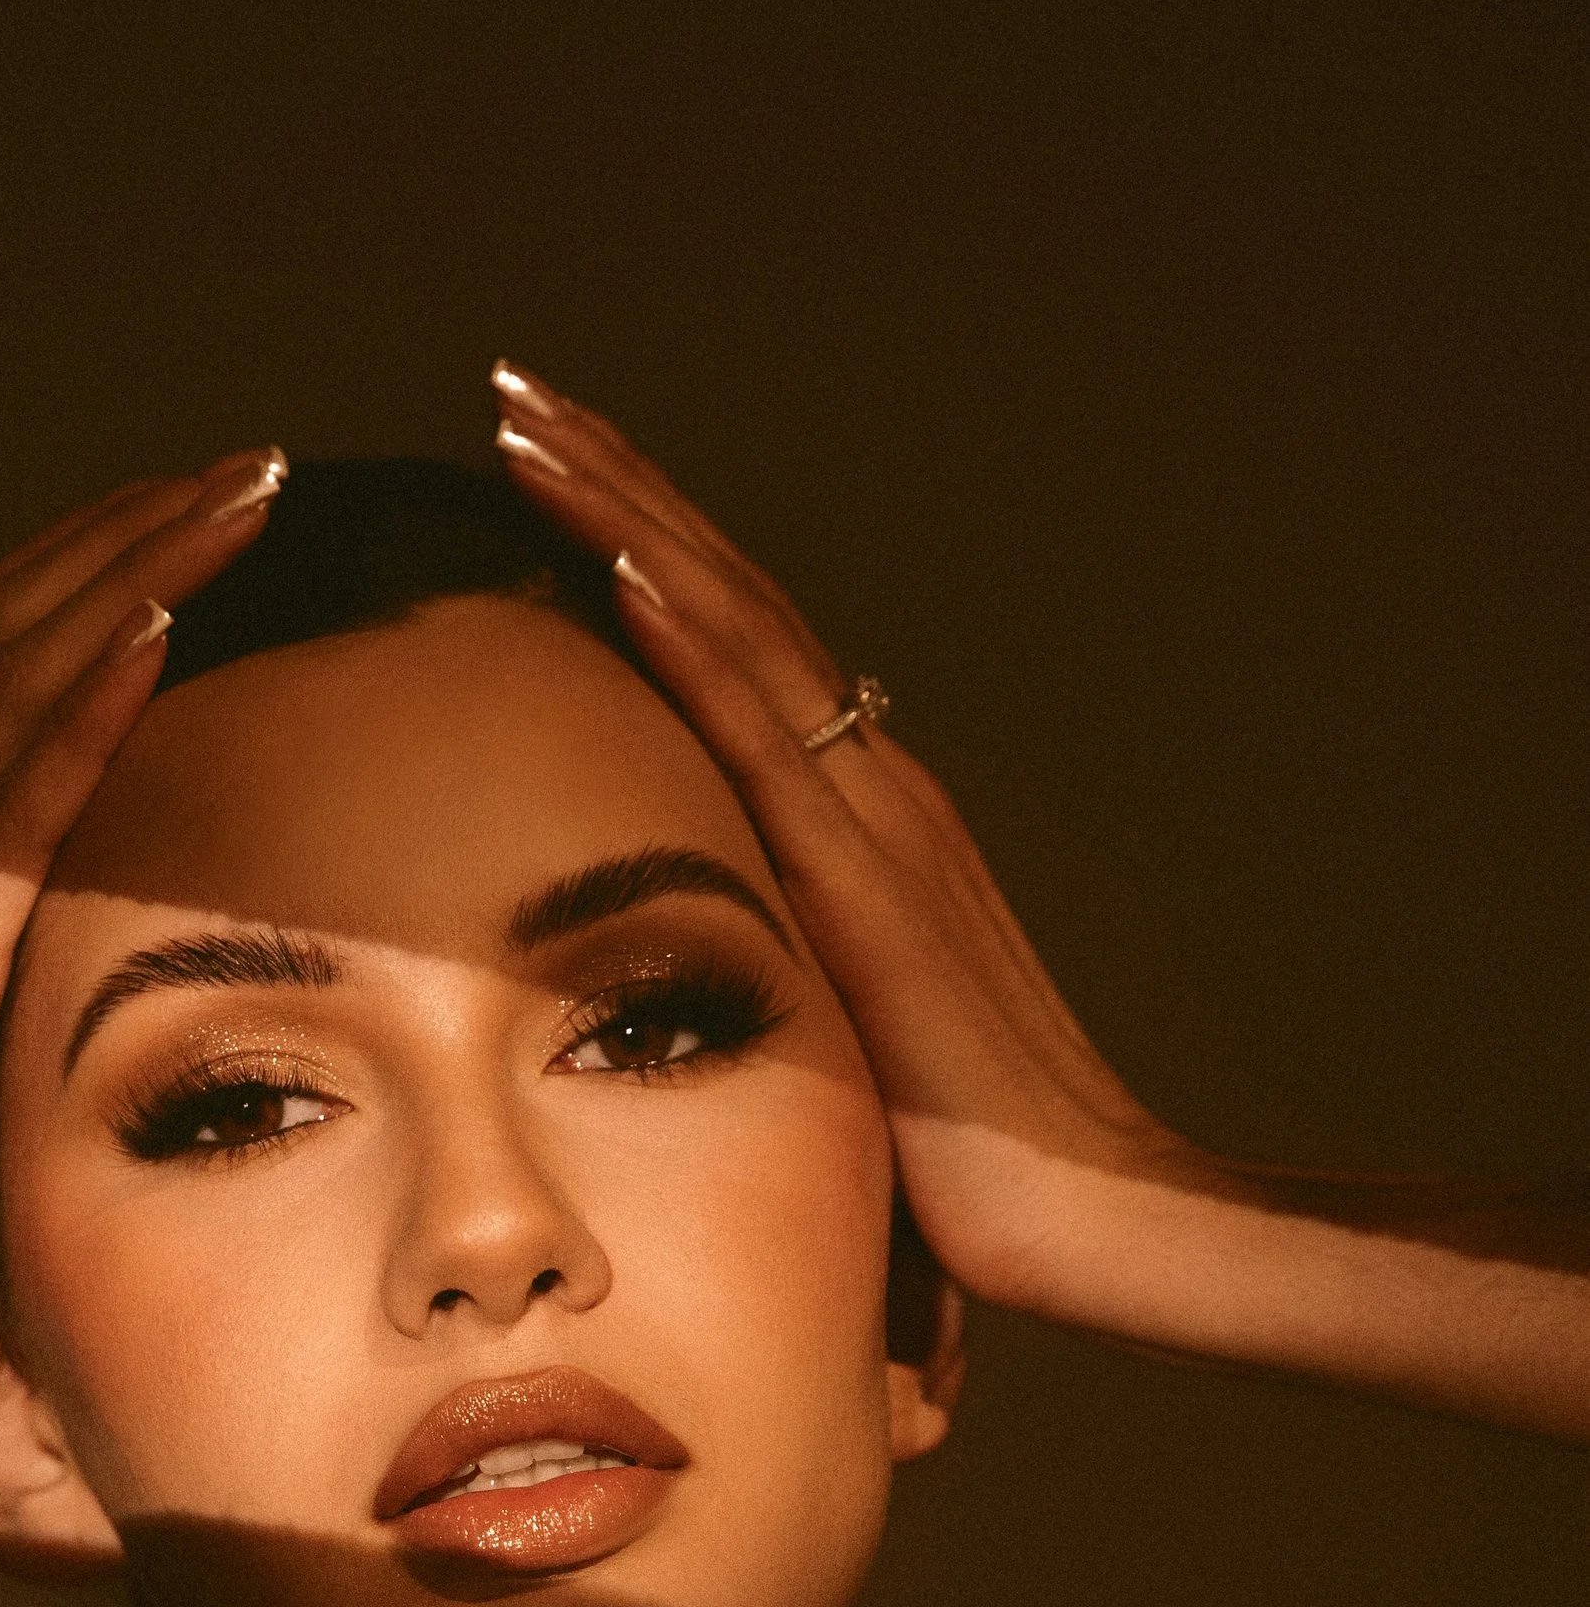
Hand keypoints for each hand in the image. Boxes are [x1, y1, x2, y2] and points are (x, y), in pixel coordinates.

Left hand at [489, 366, 1193, 1317]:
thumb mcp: (848, 1040)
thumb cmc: (969, 1164)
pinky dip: (692, 642)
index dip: (643, 545)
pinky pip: (764, 739)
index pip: (736, 643)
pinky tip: (620, 566)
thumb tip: (678, 995)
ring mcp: (877, 820)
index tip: (547, 466)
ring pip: (733, 628)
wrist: (1090, 1214)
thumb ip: (782, 982)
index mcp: (863, 818)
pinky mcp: (867, 883)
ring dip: (628, 519)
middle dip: (619, 485)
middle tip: (514, 391)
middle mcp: (873, 786)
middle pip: (726, 595)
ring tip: (529, 427)